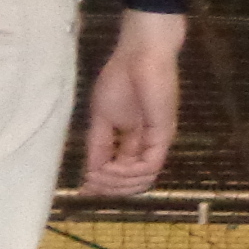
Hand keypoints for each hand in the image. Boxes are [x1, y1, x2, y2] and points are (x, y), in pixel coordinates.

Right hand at [80, 10, 184, 195]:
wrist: (140, 57)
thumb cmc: (121, 80)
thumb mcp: (102, 118)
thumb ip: (99, 146)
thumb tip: (91, 172)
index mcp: (134, 141)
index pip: (124, 172)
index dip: (105, 185)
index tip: (84, 191)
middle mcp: (148, 145)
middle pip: (135, 181)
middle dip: (111, 187)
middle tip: (91, 184)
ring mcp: (157, 141)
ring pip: (143, 178)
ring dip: (117, 181)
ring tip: (99, 175)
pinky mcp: (163, 134)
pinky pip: (149, 164)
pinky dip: (128, 171)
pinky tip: (112, 167)